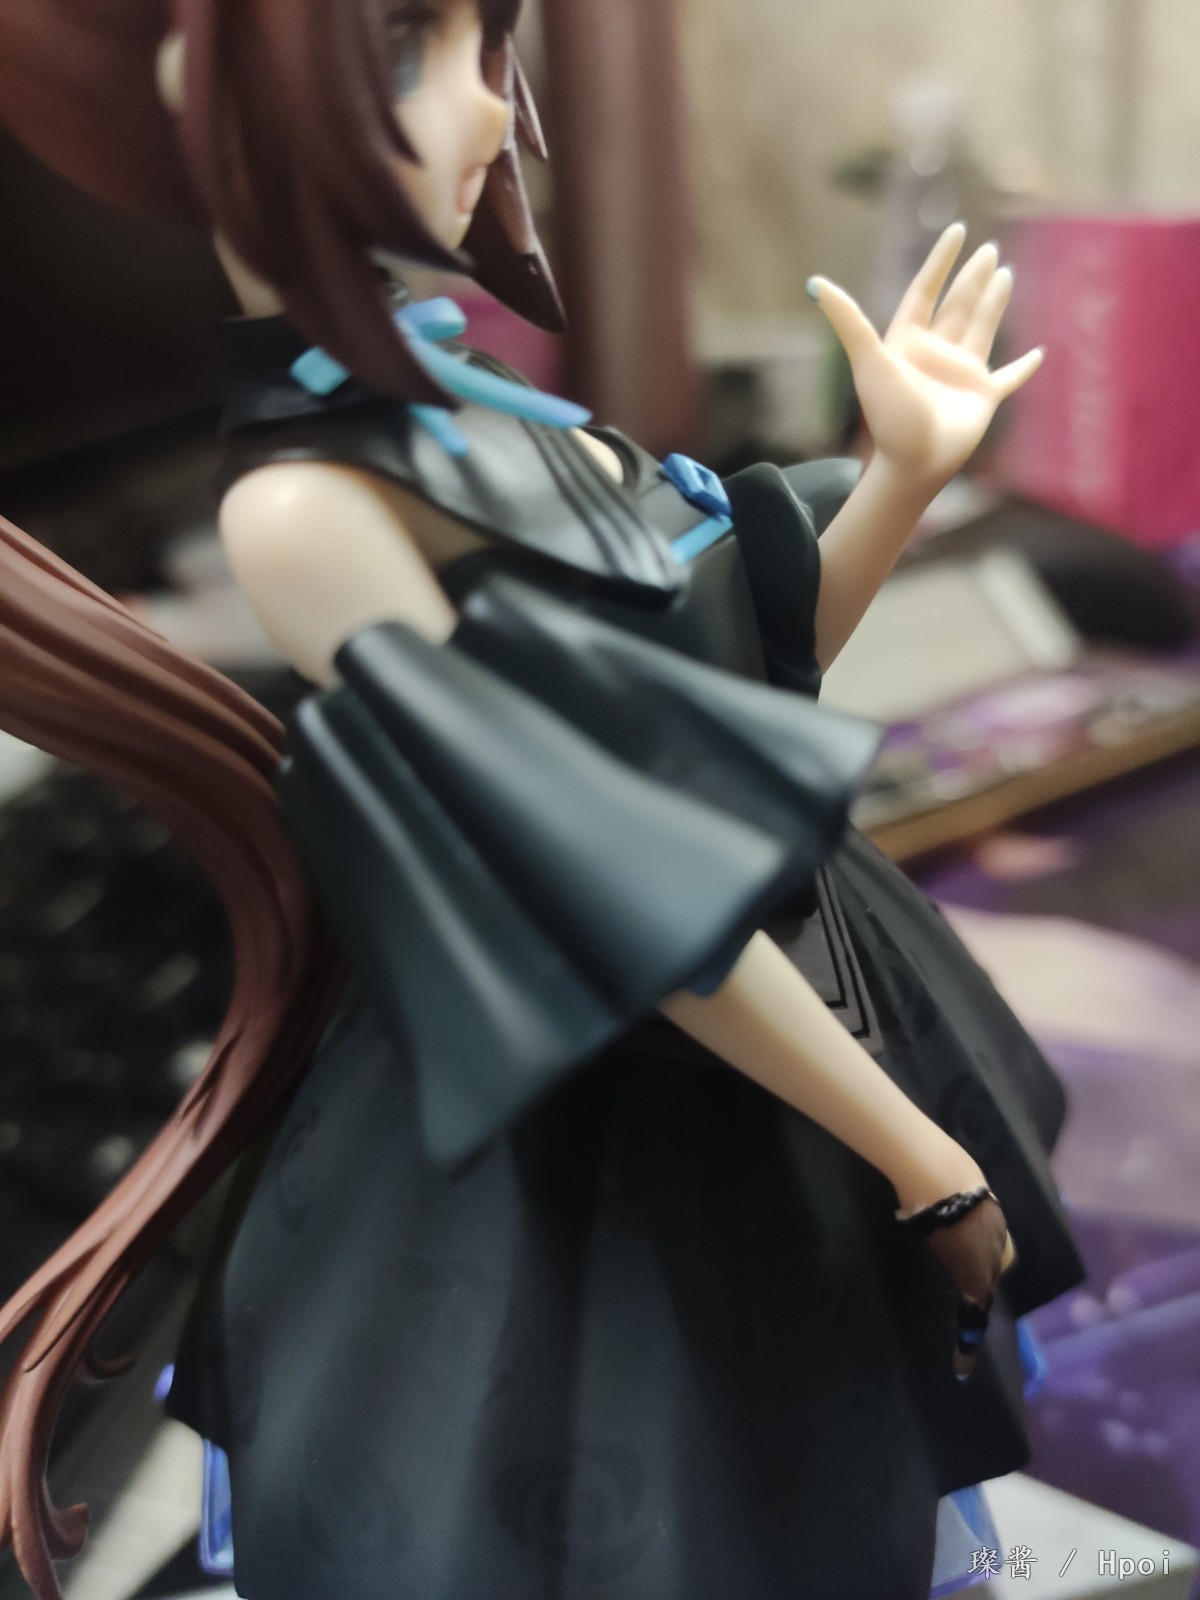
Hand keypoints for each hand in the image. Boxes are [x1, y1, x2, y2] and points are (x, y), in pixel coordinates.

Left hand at [807, 224, 1042, 487]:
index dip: (939, 261)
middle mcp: (936, 353)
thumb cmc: (891, 414)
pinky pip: (1009, 377)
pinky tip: (1038, 353)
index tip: (956, 232)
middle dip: (971, 277)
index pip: (925, 291)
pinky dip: (1023, 366)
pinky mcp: (984, 396)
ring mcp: (961, 374)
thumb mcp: (868, 360)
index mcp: (909, 342)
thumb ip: (847, 320)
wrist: (915, 460)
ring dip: (993, 303)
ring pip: (982, 328)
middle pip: (957, 305)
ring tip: (1006, 274)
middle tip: (989, 249)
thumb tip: (815, 283)